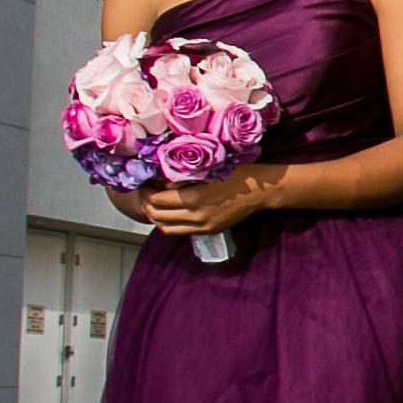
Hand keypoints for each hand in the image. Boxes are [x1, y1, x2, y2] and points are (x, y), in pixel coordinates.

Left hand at [128, 166, 280, 234]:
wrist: (257, 191)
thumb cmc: (233, 173)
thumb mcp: (206, 170)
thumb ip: (182, 178)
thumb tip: (159, 182)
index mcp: (194, 198)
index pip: (156, 200)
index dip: (145, 191)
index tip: (144, 182)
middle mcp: (196, 216)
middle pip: (157, 215)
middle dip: (146, 203)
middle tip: (144, 192)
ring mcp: (202, 226)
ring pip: (165, 227)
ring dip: (154, 216)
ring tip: (152, 204)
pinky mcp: (208, 231)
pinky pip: (178, 231)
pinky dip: (167, 223)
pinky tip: (168, 212)